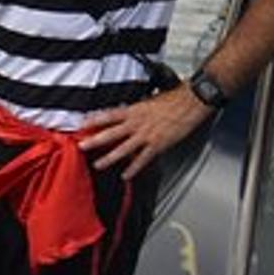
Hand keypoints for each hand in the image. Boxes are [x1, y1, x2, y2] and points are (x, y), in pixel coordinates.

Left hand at [78, 87, 212, 178]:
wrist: (191, 101)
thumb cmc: (174, 99)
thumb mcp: (150, 100)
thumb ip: (137, 109)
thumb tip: (129, 113)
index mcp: (134, 110)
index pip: (109, 115)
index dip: (94, 119)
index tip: (82, 124)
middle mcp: (137, 123)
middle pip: (111, 133)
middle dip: (95, 140)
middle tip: (82, 146)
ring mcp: (146, 135)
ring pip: (123, 148)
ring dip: (109, 158)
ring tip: (98, 164)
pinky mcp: (158, 144)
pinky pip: (142, 159)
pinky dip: (133, 168)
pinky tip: (126, 175)